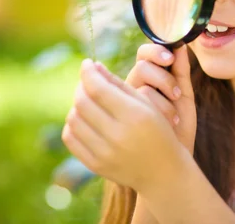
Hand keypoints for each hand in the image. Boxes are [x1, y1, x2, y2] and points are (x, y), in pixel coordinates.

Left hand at [62, 59, 186, 193]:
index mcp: (134, 116)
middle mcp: (118, 135)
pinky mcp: (95, 165)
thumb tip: (94, 66)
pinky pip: (71, 138)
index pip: (98, 88)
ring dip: (77, 105)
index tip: (87, 63)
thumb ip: (119, 84)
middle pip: (82, 102)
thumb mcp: (147, 104)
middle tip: (87, 81)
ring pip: (73, 119)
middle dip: (81, 86)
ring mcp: (105, 153)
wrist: (163, 172)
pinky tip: (84, 119)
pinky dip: (73, 124)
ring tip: (87, 100)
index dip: (88, 72)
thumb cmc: (158, 130)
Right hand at [125, 43, 196, 154]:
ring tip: (174, 115)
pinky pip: (137, 104)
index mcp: (148, 77)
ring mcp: (128, 103)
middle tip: (177, 93)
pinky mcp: (125, 117)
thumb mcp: (184, 96)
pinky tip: (169, 124)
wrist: (173, 157)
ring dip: (161, 99)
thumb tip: (182, 45)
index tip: (170, 58)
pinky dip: (159, 112)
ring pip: (138, 86)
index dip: (155, 51)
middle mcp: (134, 86)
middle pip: (141, 66)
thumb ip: (181, 71)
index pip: (145, 53)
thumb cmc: (179, 125)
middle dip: (162, 77)